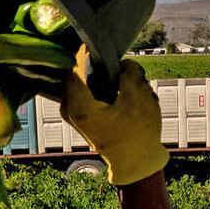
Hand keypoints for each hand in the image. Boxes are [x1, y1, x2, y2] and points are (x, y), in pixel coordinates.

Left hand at [61, 47, 165, 185]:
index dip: (91, 50)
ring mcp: (74, 113)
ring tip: (130, 90)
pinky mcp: (84, 116)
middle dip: (106, 69)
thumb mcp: (140, 97)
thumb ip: (130, 71)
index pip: (76, 63)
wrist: (137, 166)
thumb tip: (122, 63)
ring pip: (90, 82)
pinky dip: (108, 91)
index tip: (105, 43)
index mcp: (77, 103)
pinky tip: (127, 101)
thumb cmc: (137, 135)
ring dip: (110, 81)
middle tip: (125, 73)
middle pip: (83, 72)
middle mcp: (70, 107)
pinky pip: (93, 93)